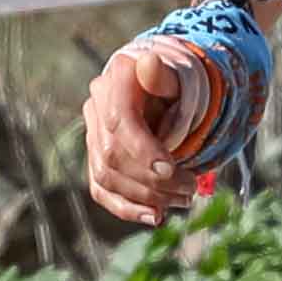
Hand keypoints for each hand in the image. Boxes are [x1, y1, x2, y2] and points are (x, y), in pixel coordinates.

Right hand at [77, 41, 197, 221]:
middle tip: (190, 189)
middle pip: (112, 156)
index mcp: (116, 81)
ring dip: (146, 197)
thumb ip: (165, 76)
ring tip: (182, 200)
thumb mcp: (178, 76)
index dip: (143, 151)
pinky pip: (101, 191)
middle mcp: (96, 107)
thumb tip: (149, 64)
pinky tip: (155, 216)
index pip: (119, 122)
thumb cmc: (174, 86)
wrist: (160, 93)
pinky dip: (127, 209)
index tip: (172, 171)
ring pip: (106, 177)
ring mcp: (92, 135)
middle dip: (152, 180)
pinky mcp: (95, 160)